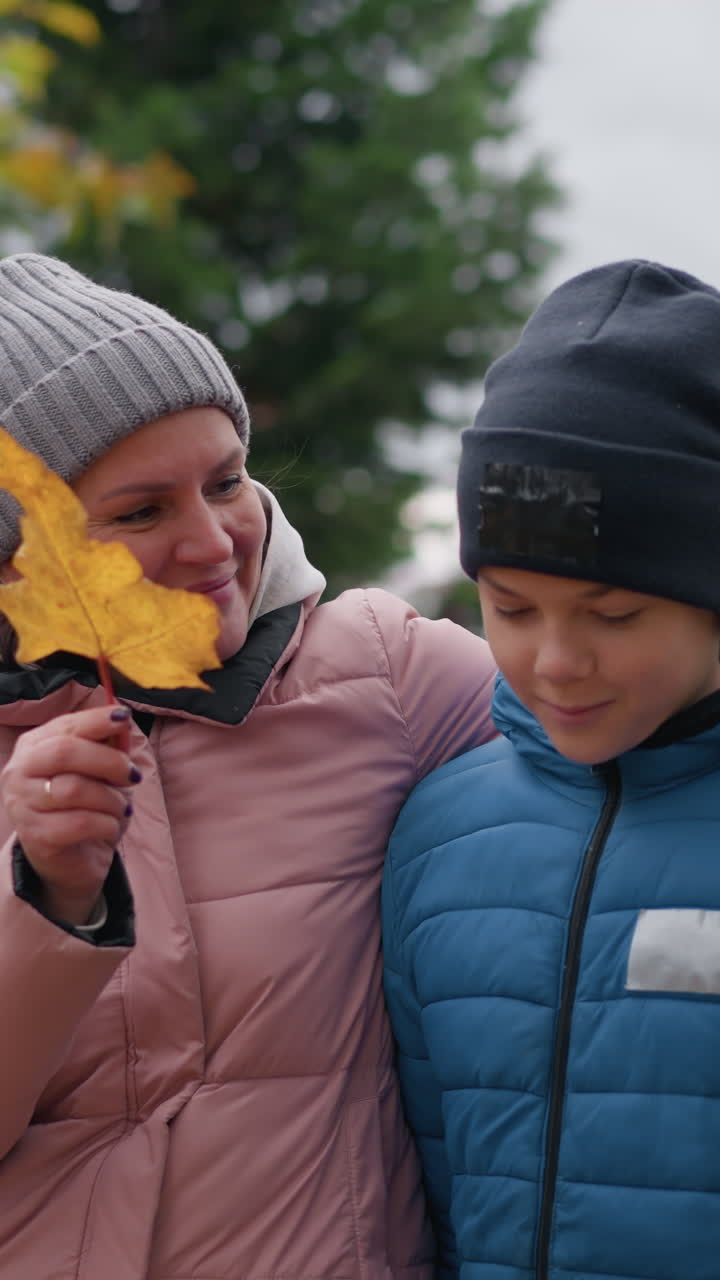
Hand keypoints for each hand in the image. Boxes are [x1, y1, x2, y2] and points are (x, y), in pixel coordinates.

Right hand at [0, 705, 140, 925]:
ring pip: (74, 789)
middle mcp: (19, 772)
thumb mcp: (98, 771)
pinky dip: (106, 823)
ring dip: (111, 798)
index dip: (95, 720)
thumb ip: (106, 745)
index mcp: (33, 747)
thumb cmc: (85, 805)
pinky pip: (80, 822)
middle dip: (108, 760)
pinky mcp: (36, 836)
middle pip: (64, 752)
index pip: (64, 726)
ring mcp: (23, 805)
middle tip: (133, 775)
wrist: (71, 858)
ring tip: (122, 807)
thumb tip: (121, 721)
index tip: (124, 718)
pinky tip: (110, 826)